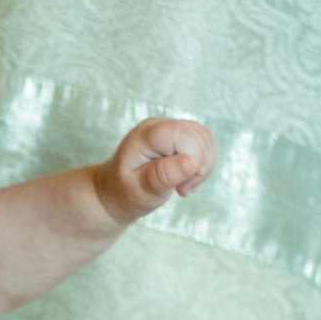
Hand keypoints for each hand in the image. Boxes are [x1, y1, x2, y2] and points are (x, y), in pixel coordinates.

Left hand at [94, 118, 216, 222]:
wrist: (115, 192)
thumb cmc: (124, 193)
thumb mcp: (139, 191)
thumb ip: (162, 176)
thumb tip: (190, 162)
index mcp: (145, 136)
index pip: (182, 134)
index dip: (194, 158)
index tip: (182, 187)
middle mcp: (158, 126)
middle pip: (198, 135)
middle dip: (199, 166)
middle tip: (181, 189)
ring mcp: (170, 128)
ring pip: (205, 138)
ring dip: (202, 166)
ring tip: (182, 185)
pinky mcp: (180, 136)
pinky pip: (204, 143)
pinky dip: (202, 164)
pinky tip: (186, 179)